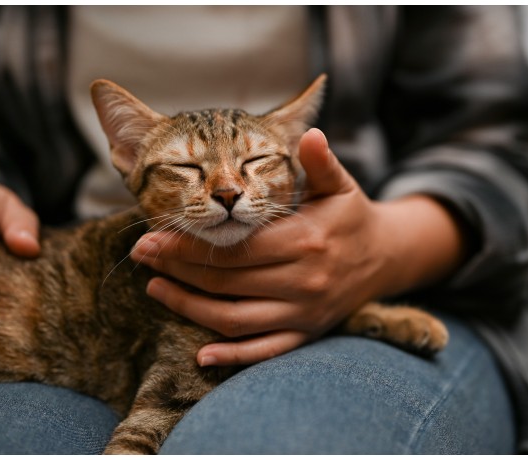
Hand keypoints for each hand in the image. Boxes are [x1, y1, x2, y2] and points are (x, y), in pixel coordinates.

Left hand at [132, 129, 464, 365]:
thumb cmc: (351, 216)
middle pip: (227, 282)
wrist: (385, 258)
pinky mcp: (307, 333)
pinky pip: (265, 350)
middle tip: (142, 256)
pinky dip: (232, 356)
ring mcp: (305, 312)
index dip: (190, 245)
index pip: (235, 247)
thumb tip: (308, 134)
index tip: (153, 236)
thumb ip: (320, 162)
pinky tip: (200, 356)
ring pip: (236, 319)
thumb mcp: (340, 185)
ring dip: (190, 307)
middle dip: (178, 269)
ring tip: (156, 288)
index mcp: (307, 240)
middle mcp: (304, 281)